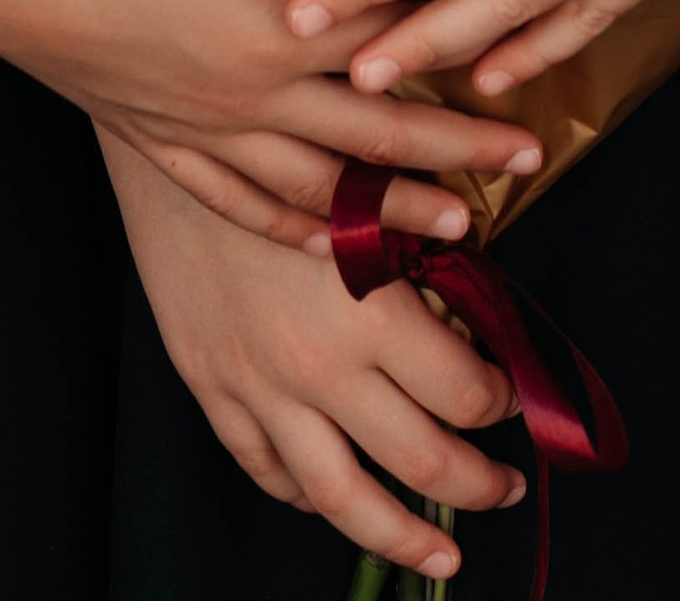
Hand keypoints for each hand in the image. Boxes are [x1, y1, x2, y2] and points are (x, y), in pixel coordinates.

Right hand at [0, 0, 545, 248]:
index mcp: (272, 36)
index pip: (390, 55)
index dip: (459, 67)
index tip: (521, 81)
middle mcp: (250, 100)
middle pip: (372, 137)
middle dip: (455, 156)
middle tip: (521, 170)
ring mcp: (204, 131)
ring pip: (316, 186)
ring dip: (387, 209)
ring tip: (448, 231)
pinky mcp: (161, 141)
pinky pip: (241, 201)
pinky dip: (289, 227)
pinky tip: (317, 243)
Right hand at [104, 128, 524, 579]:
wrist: (169, 126)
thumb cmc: (278, 141)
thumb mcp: (367, 188)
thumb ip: (423, 252)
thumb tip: (477, 300)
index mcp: (370, 306)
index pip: (465, 393)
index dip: (501, 399)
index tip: (510, 392)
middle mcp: (318, 362)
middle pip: (423, 461)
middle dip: (480, 484)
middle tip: (506, 485)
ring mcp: (259, 385)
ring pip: (344, 499)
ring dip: (404, 536)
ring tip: (443, 553)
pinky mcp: (210, 385)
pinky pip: (267, 470)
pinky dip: (307, 497)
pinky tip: (332, 497)